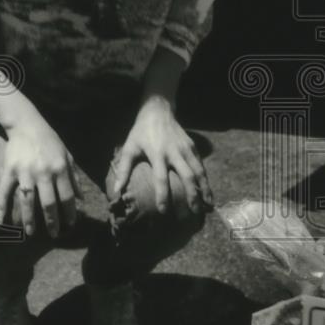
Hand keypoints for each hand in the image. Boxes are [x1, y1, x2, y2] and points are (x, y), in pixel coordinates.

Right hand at [0, 116, 81, 237]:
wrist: (27, 124)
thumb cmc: (50, 141)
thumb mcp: (67, 156)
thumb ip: (74, 177)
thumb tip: (81, 199)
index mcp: (60, 169)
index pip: (66, 196)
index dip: (69, 212)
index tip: (70, 225)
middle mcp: (44, 172)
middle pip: (49, 202)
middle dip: (52, 221)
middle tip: (54, 234)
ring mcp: (25, 172)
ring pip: (28, 200)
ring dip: (29, 219)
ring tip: (31, 232)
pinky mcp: (10, 169)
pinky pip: (5, 190)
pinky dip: (2, 205)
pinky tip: (1, 219)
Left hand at [109, 96, 212, 214]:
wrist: (158, 111)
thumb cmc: (141, 132)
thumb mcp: (129, 147)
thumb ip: (124, 169)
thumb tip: (116, 191)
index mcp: (157, 154)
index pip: (161, 178)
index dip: (163, 195)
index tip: (164, 211)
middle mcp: (174, 152)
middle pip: (187, 177)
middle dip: (192, 196)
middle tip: (194, 213)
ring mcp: (186, 149)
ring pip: (199, 172)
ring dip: (204, 189)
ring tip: (208, 205)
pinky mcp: (193, 147)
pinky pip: (201, 165)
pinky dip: (205, 179)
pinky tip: (208, 191)